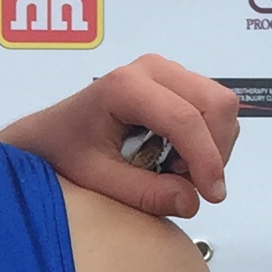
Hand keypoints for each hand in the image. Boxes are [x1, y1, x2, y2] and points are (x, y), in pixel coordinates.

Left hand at [0, 56, 241, 218]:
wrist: (50, 133)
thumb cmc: (65, 151)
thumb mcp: (97, 179)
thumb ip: (143, 193)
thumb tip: (192, 202)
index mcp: (125, 87)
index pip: (184, 119)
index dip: (206, 159)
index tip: (211, 195)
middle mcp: (151, 69)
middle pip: (215, 104)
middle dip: (215, 150)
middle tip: (192, 185)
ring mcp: (166, 70)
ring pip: (220, 104)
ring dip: (213, 145)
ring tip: (177, 171)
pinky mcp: (175, 80)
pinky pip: (213, 106)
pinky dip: (208, 137)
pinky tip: (178, 157)